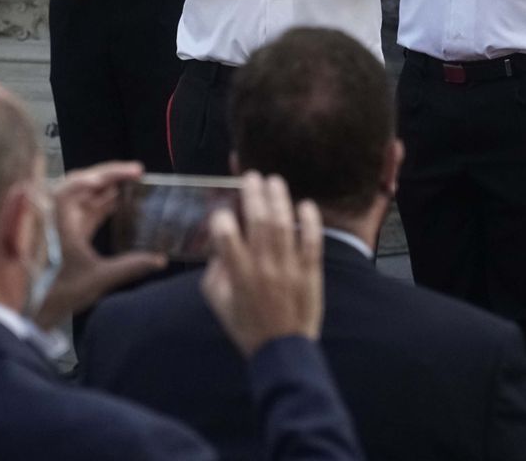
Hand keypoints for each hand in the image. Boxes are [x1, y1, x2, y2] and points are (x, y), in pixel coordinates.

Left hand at [31, 161, 167, 330]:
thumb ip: (131, 266)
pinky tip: (115, 202)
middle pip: (82, 182)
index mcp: (59, 216)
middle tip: (138, 172)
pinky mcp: (58, 230)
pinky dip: (97, 203)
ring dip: (105, 188)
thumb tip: (160, 260)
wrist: (31, 310)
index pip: (80, 183)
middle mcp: (54, 212)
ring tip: (131, 183)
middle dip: (110, 175)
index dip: (107, 174)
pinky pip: (80, 208)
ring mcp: (56, 220)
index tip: (134, 172)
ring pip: (82, 194)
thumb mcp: (98, 278)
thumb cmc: (59, 291)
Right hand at [200, 172, 323, 357]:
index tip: (222, 210)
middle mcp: (263, 266)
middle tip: (251, 176)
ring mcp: (288, 268)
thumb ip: (214, 271)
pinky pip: (312, 241)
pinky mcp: (309, 271)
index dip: (222, 217)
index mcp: (238, 274)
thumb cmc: (246, 325)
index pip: (226, 235)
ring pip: (284, 225)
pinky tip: (305, 204)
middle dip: (253, 194)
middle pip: (258, 221)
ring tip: (274, 181)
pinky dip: (310, 221)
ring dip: (279, 199)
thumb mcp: (218, 302)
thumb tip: (218, 246)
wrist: (282, 350)